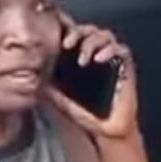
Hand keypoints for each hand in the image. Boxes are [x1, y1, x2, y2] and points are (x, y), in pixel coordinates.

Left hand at [46, 11, 138, 140]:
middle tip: (67, 44)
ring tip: (84, 59)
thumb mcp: (61, 99)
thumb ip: (50, 87)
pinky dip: (110, 49)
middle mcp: (96, 54)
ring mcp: (111, 59)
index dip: (67, 30)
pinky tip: (100, 59)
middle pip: (89, 29)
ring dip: (92, 41)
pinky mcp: (125, 66)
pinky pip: (121, 48)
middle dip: (78, 32)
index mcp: (79, 57)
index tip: (57, 39)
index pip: (75, 33)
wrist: (107, 131)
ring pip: (105, 35)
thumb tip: (35, 78)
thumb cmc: (85, 114)